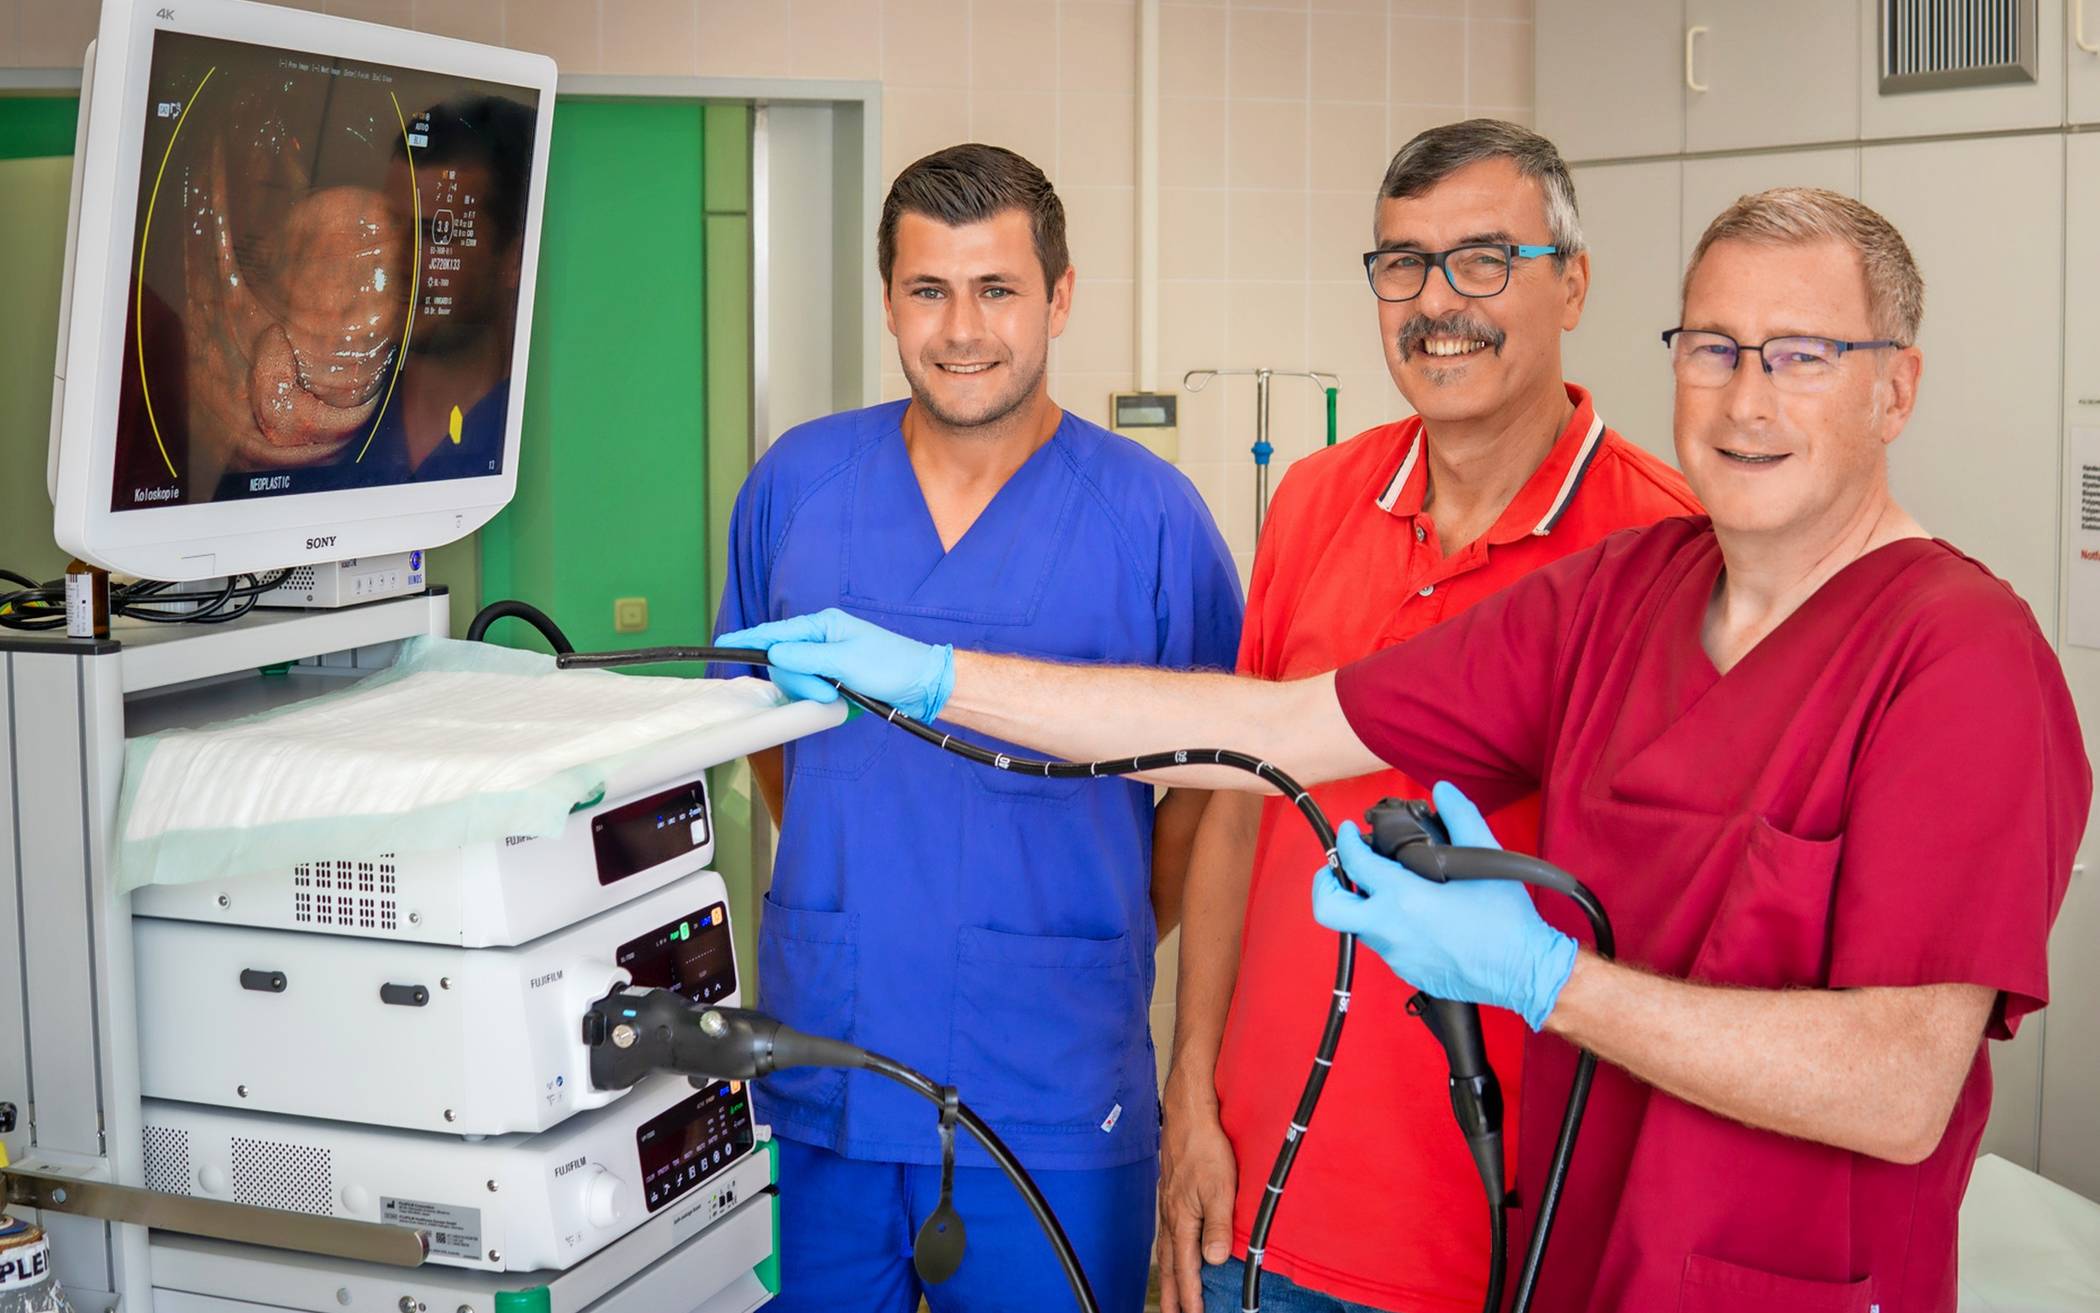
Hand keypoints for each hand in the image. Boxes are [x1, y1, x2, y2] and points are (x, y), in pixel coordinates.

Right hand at [716, 608, 955, 720]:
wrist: (923, 686)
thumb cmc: (892, 667)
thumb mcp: (846, 661)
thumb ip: (805, 658)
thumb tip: (772, 653)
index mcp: (823, 626)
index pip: (775, 632)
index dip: (748, 639)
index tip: (722, 644)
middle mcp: (821, 641)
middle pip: (783, 663)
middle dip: (801, 682)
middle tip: (830, 691)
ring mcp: (827, 662)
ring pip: (797, 682)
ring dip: (815, 694)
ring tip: (843, 696)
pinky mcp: (834, 681)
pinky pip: (813, 693)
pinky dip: (824, 701)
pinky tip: (844, 701)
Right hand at [1156, 1077, 1236, 1312]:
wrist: (1188, 1114)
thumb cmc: (1206, 1147)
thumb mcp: (1221, 1187)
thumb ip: (1218, 1225)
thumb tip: (1214, 1259)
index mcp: (1182, 1219)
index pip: (1186, 1267)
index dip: (1191, 1295)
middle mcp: (1170, 1215)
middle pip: (1169, 1264)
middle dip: (1171, 1294)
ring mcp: (1168, 1204)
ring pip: (1165, 1249)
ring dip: (1168, 1275)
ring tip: (1170, 1294)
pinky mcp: (1170, 1192)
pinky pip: (1166, 1232)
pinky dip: (1167, 1251)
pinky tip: (1171, 1249)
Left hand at [1311, 781, 1577, 1030]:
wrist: (1525, 970)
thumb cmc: (1506, 919)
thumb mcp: (1485, 858)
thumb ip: (1461, 817)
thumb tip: (1444, 791)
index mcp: (1403, 899)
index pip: (1355, 864)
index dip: (1346, 841)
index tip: (1350, 831)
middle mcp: (1391, 930)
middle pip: (1330, 910)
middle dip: (1325, 884)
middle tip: (1338, 868)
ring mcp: (1397, 956)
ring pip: (1359, 927)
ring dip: (1364, 904)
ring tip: (1385, 885)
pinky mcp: (1408, 972)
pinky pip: (1385, 945)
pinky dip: (1387, 925)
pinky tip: (1412, 914)